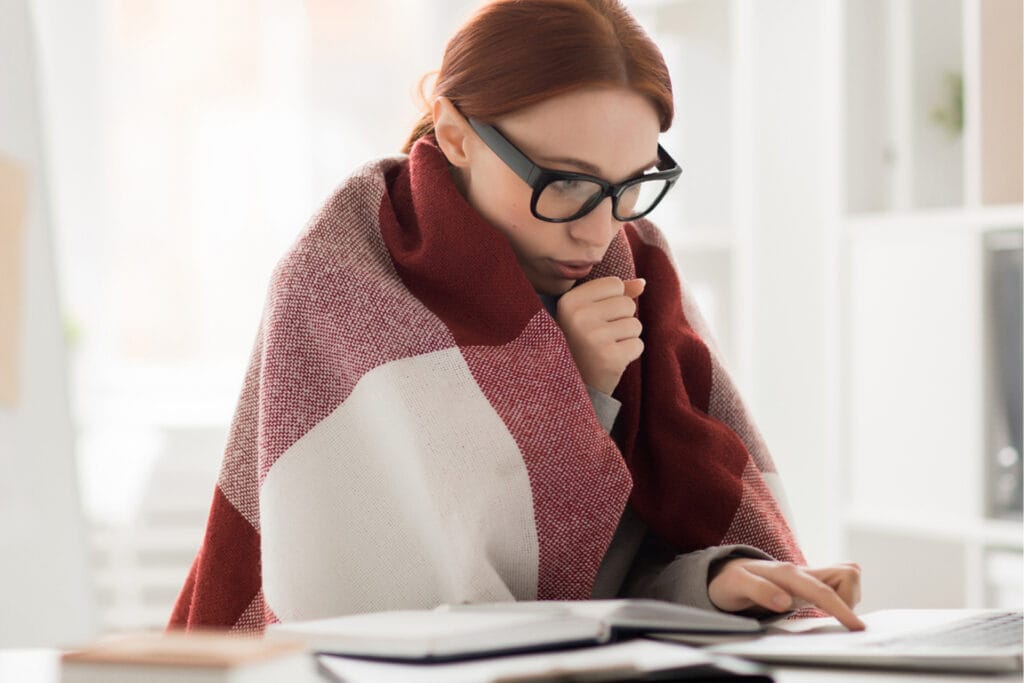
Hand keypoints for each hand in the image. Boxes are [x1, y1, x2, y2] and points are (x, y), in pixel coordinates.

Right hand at [555, 277, 645, 394]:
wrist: (567, 386)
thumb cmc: (580, 344)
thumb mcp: (587, 313)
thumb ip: (614, 294)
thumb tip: (642, 283)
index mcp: (568, 301)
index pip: (615, 284)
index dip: (611, 302)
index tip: (593, 319)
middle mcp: (578, 317)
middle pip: (627, 304)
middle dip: (621, 320)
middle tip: (599, 338)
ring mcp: (593, 338)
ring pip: (635, 324)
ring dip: (626, 338)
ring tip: (604, 348)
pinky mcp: (609, 358)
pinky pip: (638, 345)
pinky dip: (629, 354)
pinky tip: (610, 360)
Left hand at [708, 558, 864, 630]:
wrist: (726, 572)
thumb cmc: (731, 580)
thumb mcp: (737, 585)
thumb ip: (760, 590)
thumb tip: (785, 601)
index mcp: (787, 573)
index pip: (822, 590)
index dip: (842, 608)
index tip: (856, 626)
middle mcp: (802, 571)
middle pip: (848, 574)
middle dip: (850, 599)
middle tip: (831, 617)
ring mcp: (808, 576)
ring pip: (847, 578)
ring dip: (846, 598)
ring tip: (824, 612)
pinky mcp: (811, 583)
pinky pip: (839, 586)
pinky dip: (841, 598)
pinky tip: (825, 609)